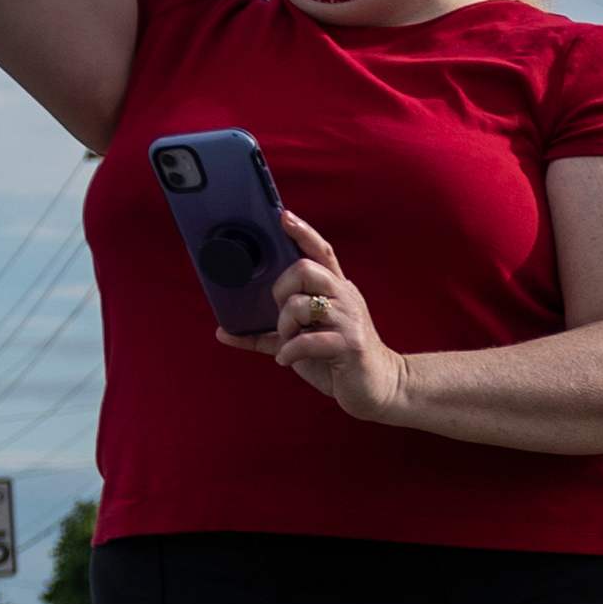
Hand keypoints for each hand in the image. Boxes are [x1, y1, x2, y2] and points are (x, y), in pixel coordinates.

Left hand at [224, 207, 410, 424]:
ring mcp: (349, 319)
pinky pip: (307, 340)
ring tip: (287, 342)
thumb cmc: (338, 358)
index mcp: (336, 290)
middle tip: (282, 314)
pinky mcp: (350, 344)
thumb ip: (265, 333)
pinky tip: (289, 359)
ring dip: (284, 326)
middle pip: (306, 269)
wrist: (379, 386)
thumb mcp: (301, 339)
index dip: (302, 233)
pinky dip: (289, 352)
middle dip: (282, 289)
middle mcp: (345, 297)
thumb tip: (223, 331)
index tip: (282, 216)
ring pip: (302, 304)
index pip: (321, 251)